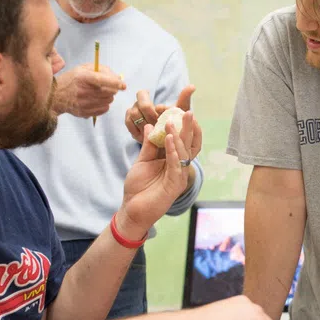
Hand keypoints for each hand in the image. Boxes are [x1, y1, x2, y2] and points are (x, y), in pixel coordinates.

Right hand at [53, 63, 125, 117]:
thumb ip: (101, 70)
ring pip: (108, 101)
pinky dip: (104, 105)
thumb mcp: (83, 68)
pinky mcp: (84, 112)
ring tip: (100, 93)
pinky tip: (97, 100)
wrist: (56, 95)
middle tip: (108, 86)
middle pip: (108, 92)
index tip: (123, 85)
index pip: (102, 80)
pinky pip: (104, 109)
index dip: (115, 83)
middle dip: (112, 89)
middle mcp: (83, 91)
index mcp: (83, 77)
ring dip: (108, 97)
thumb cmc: (72, 79)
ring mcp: (83, 103)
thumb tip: (117, 77)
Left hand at [116, 117, 195, 237]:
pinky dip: (173, 151)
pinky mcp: (175, 184)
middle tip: (188, 111)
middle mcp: (179, 167)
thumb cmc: (138, 187)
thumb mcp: (142, 161)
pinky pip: (176, 165)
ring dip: (177, 136)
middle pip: (186, 144)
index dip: (182, 126)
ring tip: (171, 122)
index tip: (180, 110)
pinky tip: (169, 139)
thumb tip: (150, 125)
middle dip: (187, 128)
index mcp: (173, 160)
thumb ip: (148, 145)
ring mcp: (179, 176)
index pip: (181, 141)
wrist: (132, 209)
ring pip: (182, 152)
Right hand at [125, 85, 195, 142]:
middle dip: (150, 115)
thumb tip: (193, 86)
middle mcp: (136, 103)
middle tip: (159, 124)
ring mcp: (131, 113)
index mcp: (145, 97)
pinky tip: (146, 135)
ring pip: (134, 114)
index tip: (162, 114)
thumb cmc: (172, 121)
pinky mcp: (128, 124)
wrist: (164, 137)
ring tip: (154, 131)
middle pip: (139, 104)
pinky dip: (138, 130)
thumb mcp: (180, 110)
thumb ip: (184, 99)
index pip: (143, 94)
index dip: (153, 105)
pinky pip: (129, 124)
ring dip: (145, 124)